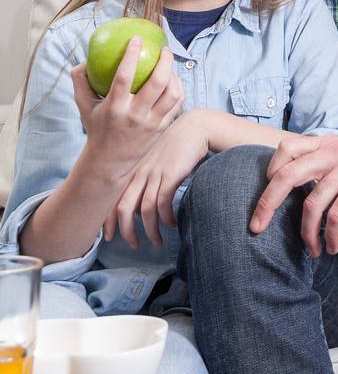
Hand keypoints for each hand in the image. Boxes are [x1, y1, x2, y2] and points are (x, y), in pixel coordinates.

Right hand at [71, 37, 183, 185]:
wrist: (110, 162)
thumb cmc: (97, 129)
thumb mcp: (84, 107)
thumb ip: (81, 83)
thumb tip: (83, 61)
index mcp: (114, 107)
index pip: (124, 76)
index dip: (131, 55)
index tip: (137, 39)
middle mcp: (135, 115)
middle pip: (157, 83)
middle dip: (164, 61)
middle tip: (164, 49)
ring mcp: (151, 123)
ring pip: (172, 93)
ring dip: (174, 75)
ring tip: (169, 65)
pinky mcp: (162, 128)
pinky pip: (177, 104)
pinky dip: (178, 89)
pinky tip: (173, 80)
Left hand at [103, 110, 210, 248]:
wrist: (194, 128)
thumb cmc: (174, 145)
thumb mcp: (151, 160)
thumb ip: (141, 180)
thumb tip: (138, 208)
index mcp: (130, 169)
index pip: (111, 199)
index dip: (107, 221)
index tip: (108, 236)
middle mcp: (138, 172)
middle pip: (124, 209)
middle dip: (126, 232)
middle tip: (133, 246)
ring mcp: (154, 173)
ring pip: (145, 211)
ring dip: (150, 230)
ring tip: (156, 242)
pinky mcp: (170, 175)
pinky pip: (163, 203)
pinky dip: (166, 217)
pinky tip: (171, 223)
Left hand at [249, 128, 337, 255]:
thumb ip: (329, 160)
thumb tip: (305, 182)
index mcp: (327, 142)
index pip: (286, 148)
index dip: (270, 171)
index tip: (266, 195)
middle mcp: (333, 152)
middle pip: (287, 175)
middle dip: (267, 203)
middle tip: (256, 228)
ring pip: (311, 203)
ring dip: (306, 233)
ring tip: (311, 250)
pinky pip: (337, 215)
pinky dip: (330, 235)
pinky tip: (331, 246)